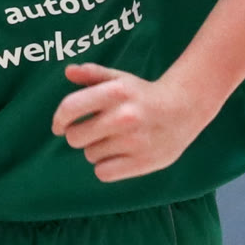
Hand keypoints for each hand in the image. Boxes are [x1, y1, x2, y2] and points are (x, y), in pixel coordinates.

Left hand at [51, 62, 205, 181]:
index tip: (59, 126)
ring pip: (90, 155)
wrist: (184, 109)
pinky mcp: (142, 162)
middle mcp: (123, 116)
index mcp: (115, 92)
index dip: (59, 120)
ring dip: (96, 150)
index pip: (70, 108)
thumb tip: (69, 71)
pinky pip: (103, 172)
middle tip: (94, 132)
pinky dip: (106, 166)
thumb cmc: (144, 95)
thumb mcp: (120, 79)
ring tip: (115, 140)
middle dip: (79, 135)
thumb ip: (93, 74)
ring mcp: (133, 141)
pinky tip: (118, 156)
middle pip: (75, 137)